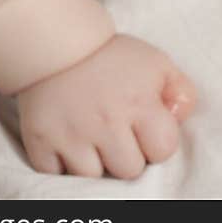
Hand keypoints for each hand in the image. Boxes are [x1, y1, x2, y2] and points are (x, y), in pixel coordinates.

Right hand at [17, 34, 197, 177]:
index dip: (157, 141)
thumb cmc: (113, 59)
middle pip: (129, 171)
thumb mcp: (157, 64)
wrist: (58, 44)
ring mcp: (70, 134)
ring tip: (92, 137)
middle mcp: (105, 120)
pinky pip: (57, 177)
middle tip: (116, 132)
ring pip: (93, 178)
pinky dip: (63, 166)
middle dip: (127, 155)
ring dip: (94, 163)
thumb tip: (179, 120)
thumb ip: (182, 93)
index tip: (145, 127)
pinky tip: (69, 143)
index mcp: (138, 101)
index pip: (163, 149)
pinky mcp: (40, 141)